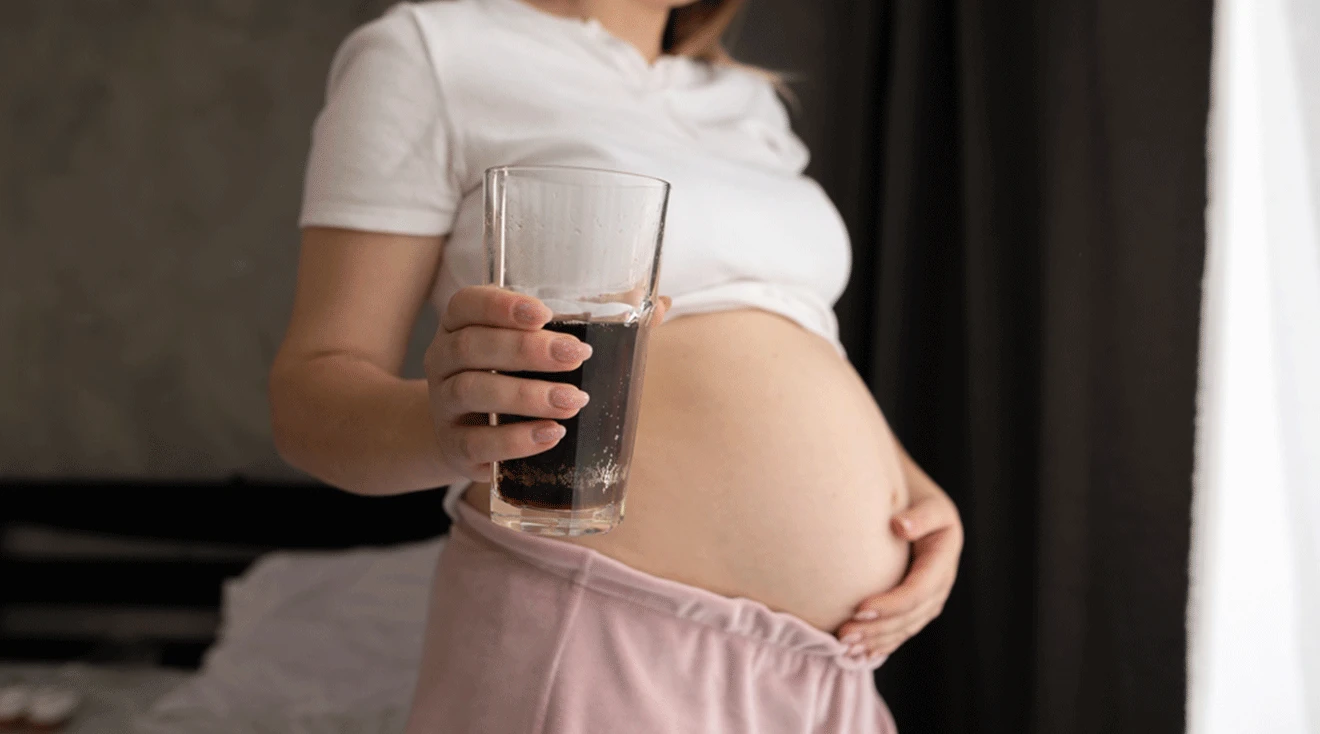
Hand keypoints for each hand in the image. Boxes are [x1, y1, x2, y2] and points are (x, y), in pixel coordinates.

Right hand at [423, 287, 668, 481]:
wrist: (463, 435)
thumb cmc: (513, 377)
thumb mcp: (538, 348)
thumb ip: (594, 326)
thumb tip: (661, 306)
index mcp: (462, 325)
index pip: (467, 303)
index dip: (501, 304)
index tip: (543, 312)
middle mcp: (442, 359)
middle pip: (472, 346)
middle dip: (526, 349)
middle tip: (576, 355)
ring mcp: (444, 405)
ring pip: (473, 391)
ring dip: (526, 395)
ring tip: (573, 401)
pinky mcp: (454, 448)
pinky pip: (477, 443)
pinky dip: (516, 440)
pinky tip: (551, 435)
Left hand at [836, 483, 962, 660]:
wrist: (916, 503)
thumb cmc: (916, 497)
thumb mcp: (927, 502)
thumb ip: (919, 516)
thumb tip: (900, 527)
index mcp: (943, 556)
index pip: (918, 589)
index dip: (891, 603)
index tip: (859, 607)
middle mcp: (940, 583)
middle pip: (910, 616)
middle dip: (878, 629)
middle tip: (844, 635)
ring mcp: (929, 598)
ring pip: (904, 628)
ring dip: (876, 642)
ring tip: (845, 648)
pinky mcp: (916, 605)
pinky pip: (900, 631)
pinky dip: (880, 645)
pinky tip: (858, 657)